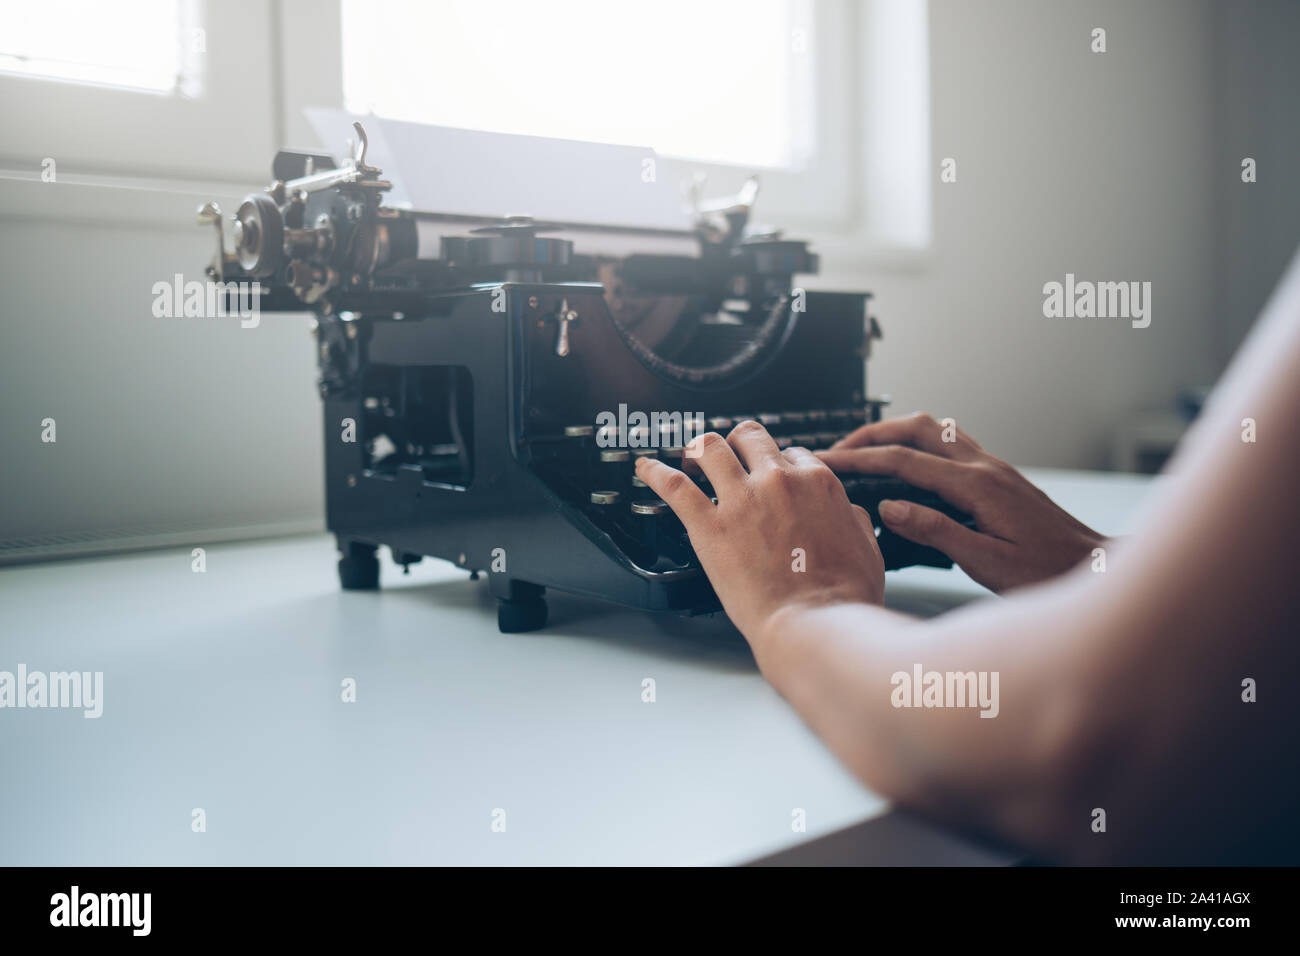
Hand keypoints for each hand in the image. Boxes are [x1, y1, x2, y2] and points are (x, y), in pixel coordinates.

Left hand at [635, 422, 885, 644]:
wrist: (814, 623)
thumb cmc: (844, 596)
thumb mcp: (867, 548)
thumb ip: (853, 519)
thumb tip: (847, 511)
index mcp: (817, 483)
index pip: (792, 453)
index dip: (779, 464)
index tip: (769, 476)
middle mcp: (778, 481)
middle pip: (750, 438)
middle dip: (738, 444)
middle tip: (728, 458)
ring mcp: (741, 500)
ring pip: (710, 448)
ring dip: (698, 449)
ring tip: (689, 459)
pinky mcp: (709, 526)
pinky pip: (673, 486)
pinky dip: (655, 472)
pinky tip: (644, 468)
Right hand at [817, 413, 1104, 592]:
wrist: (1093, 566)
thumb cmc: (1047, 572)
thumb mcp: (987, 561)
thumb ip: (935, 531)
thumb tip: (888, 508)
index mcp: (976, 486)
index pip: (904, 461)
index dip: (860, 459)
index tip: (829, 461)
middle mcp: (985, 467)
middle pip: (917, 428)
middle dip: (872, 433)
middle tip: (839, 448)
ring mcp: (993, 467)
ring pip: (935, 430)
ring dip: (896, 432)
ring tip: (865, 449)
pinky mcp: (998, 475)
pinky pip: (950, 443)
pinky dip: (919, 443)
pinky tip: (908, 461)